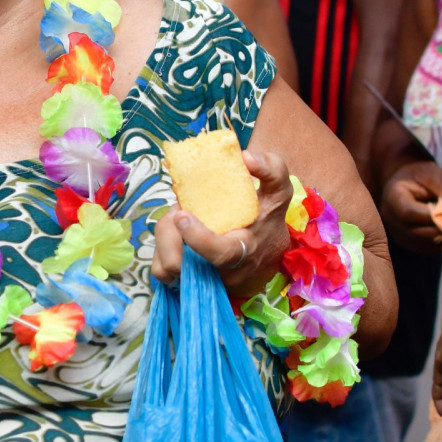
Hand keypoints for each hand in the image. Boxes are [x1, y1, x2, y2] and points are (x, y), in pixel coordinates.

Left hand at [152, 150, 293, 297]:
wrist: (266, 251)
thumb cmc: (267, 218)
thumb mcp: (278, 191)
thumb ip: (271, 169)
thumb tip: (246, 157)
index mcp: (246, 250)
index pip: (221, 254)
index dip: (198, 239)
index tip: (182, 215)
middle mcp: (224, 273)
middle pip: (181, 263)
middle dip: (169, 231)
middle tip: (179, 209)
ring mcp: (205, 281)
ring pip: (166, 267)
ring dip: (165, 237)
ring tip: (179, 219)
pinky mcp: (189, 284)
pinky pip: (162, 272)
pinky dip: (162, 250)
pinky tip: (176, 234)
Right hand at [380, 161, 441, 252]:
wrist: (403, 184)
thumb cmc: (418, 176)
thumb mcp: (431, 174)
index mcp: (393, 199)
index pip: (411, 214)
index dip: (435, 215)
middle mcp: (391, 221)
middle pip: (420, 232)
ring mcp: (399, 235)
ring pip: (426, 243)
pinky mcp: (409, 244)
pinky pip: (428, 247)